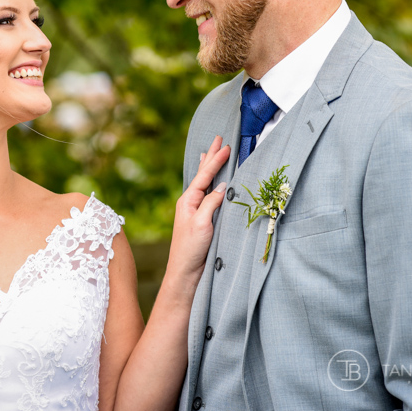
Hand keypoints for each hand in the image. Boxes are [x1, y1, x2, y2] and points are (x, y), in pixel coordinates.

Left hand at [168, 136, 230, 288]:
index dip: (215, 160)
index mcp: (188, 200)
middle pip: (202, 174)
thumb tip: (223, 186)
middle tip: (218, 138)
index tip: (225, 145)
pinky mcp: (201, 221)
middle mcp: (190, 203)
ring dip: (209, 168)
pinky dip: (211, 184)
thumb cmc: (191, 250)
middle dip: (211, 157)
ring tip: (210, 152)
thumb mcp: (201, 223)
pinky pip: (207, 196)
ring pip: (204, 183)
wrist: (186, 273)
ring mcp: (195, 211)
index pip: (204, 176)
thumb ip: (211, 203)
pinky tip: (211, 183)